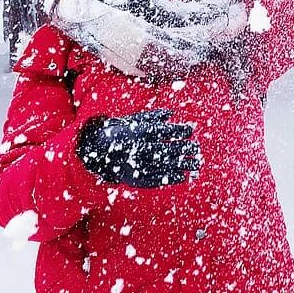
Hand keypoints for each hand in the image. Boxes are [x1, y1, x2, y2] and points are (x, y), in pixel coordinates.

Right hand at [77, 109, 201, 187]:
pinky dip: (170, 178)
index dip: (180, 131)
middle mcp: (141, 148)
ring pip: (165, 166)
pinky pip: (156, 179)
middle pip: (169, 149)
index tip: (190, 131)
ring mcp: (139, 164)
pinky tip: (182, 177)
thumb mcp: (133, 120)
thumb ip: (152, 116)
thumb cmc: (119, 131)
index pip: (166, 131)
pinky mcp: (136, 177)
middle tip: (197, 149)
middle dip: (185, 149)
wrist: (96, 149)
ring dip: (183, 165)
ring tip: (196, 164)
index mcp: (141, 133)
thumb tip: (170, 113)